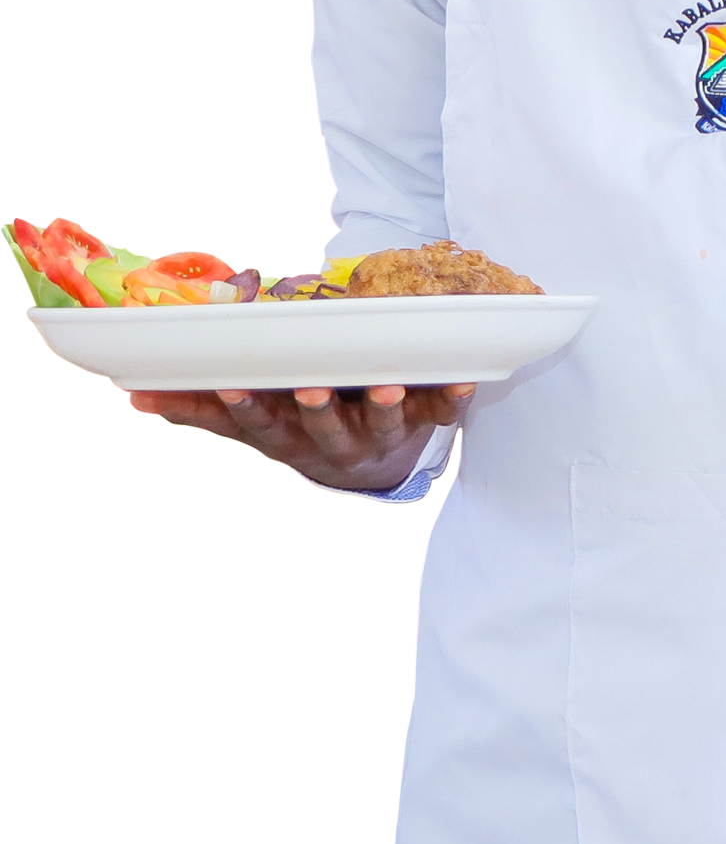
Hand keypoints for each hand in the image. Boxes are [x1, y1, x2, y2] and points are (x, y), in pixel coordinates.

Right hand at [133, 384, 474, 492]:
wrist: (374, 464)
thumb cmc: (304, 427)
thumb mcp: (258, 423)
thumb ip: (206, 405)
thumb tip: (142, 390)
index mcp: (292, 436)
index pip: (265, 425)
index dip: (251, 408)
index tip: (234, 385)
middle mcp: (336, 440)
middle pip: (325, 429)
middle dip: (317, 410)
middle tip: (311, 388)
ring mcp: (382, 432)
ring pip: (383, 424)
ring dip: (382, 406)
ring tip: (384, 388)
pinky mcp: (423, 420)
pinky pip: (442, 411)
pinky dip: (454, 397)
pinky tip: (465, 379)